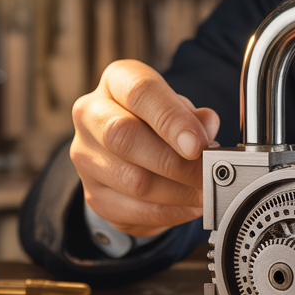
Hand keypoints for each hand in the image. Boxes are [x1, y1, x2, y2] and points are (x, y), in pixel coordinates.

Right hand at [70, 60, 220, 237]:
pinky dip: (169, 212)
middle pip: (124, 137)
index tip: (197, 145)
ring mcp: (86, 156)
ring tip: (205, 193)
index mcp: (116, 81)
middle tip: (207, 175)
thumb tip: (206, 128)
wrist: (133, 153)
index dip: (171, 119)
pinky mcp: (93, 194)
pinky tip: (190, 207)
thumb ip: (195, 117)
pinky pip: (132, 211)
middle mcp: (91, 114)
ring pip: (131, 180)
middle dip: (175, 162)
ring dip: (177, 192)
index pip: (139, 92)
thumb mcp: (182, 109)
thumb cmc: (160, 123)